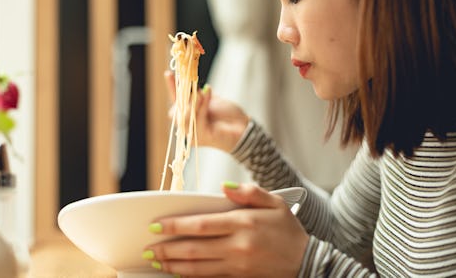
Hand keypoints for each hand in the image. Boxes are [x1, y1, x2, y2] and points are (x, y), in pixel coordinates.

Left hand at [144, 183, 308, 276]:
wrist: (307, 262)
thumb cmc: (288, 230)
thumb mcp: (274, 202)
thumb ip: (248, 192)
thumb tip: (224, 186)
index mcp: (243, 223)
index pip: (201, 225)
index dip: (176, 226)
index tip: (157, 226)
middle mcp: (237, 246)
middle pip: (193, 248)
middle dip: (167, 249)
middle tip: (148, 248)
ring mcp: (237, 265)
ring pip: (197, 267)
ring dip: (173, 265)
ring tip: (156, 261)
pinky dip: (190, 276)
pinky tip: (178, 273)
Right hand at [164, 71, 249, 151]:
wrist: (243, 128)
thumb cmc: (227, 115)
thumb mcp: (210, 100)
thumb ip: (198, 94)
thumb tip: (188, 82)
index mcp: (188, 117)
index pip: (176, 102)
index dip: (172, 88)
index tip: (169, 73)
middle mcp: (188, 127)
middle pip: (175, 112)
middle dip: (182, 96)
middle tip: (190, 83)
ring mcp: (194, 134)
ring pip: (184, 117)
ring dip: (193, 102)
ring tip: (201, 92)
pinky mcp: (202, 137)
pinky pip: (197, 120)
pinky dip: (202, 106)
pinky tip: (206, 94)